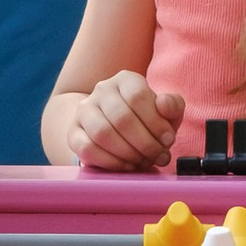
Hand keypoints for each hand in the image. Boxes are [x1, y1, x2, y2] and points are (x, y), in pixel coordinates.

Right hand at [66, 75, 187, 171]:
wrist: (110, 127)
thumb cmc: (144, 120)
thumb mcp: (165, 111)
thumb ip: (172, 106)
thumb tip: (164, 105)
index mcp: (126, 80)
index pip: (138, 96)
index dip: (156, 122)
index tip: (168, 140)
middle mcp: (102, 90)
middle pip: (122, 118)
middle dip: (145, 143)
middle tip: (158, 156)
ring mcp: (84, 111)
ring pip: (103, 133)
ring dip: (128, 153)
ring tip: (142, 161)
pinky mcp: (73, 133)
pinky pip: (88, 148)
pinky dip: (111, 162)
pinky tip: (126, 165)